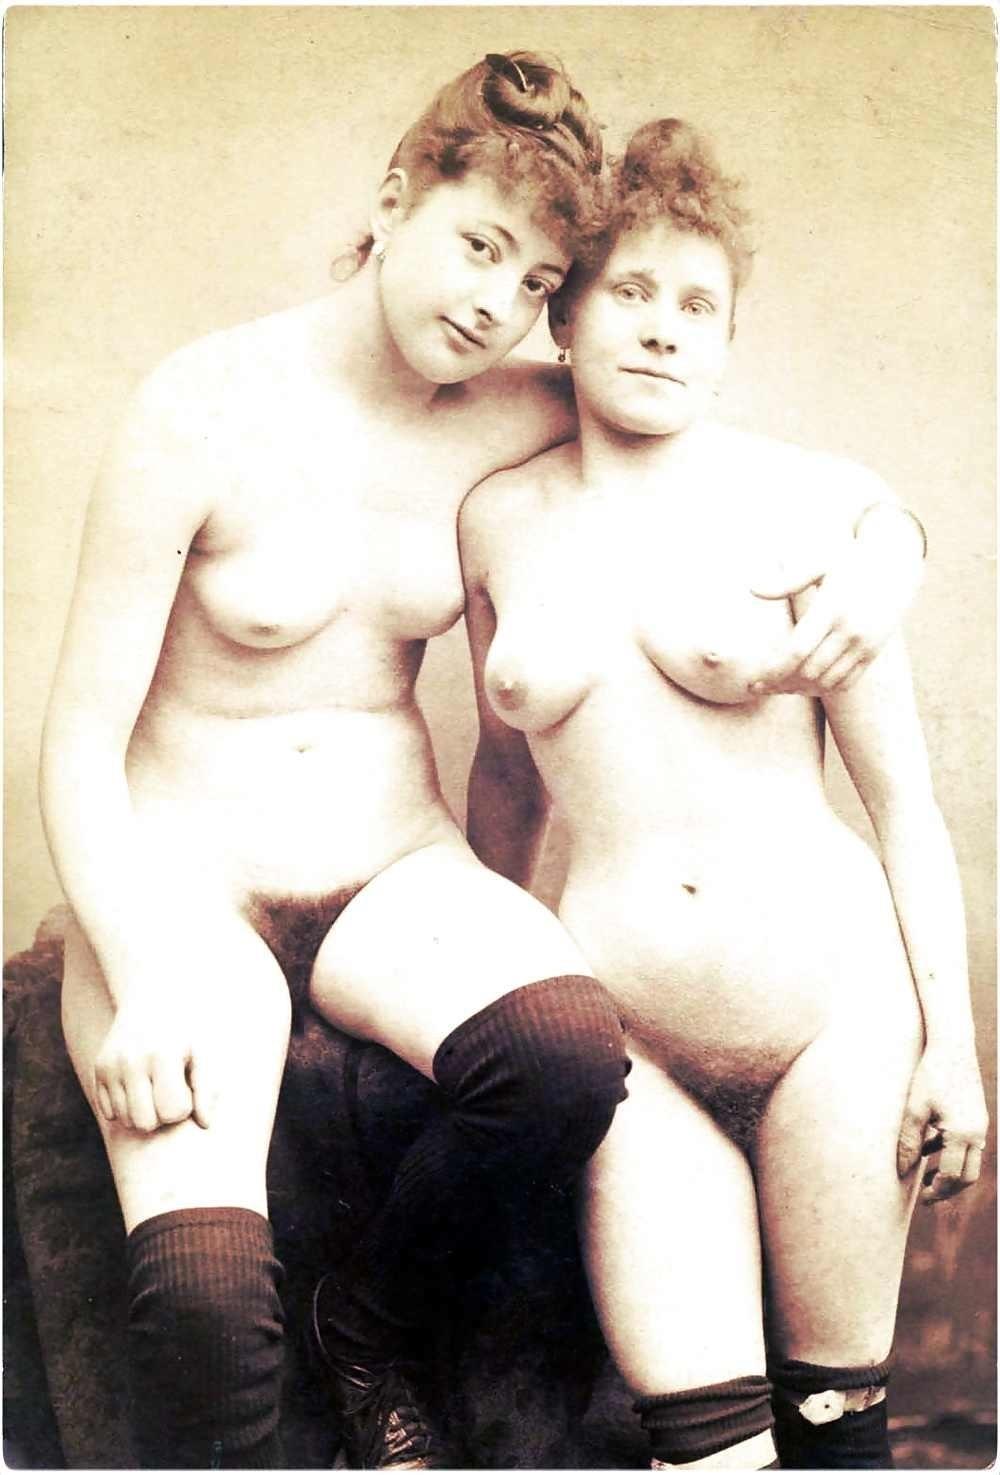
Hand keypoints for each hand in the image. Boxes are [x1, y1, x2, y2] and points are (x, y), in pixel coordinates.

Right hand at [93, 998, 218, 1133]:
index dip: (184, 1105)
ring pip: (126, 1120)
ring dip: (144, 1112)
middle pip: (145, 1123)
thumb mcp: (204, 1052)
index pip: (172, 1112)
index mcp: (162, 1055)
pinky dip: (125, 1107)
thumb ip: (208, 1088)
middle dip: (162, 1115)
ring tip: (156, 1088)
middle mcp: (130, 1061)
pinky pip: (109, 1113)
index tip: (186, 1087)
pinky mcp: (98, 1069)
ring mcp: (110, 1066)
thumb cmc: (186, 1031)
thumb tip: (205, 1125)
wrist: (154, 998)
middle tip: (170, 1092)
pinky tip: (139, 1087)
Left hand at [748, 526, 921, 696]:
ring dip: (799, 689)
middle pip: (808, 671)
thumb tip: (752, 589)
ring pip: (826, 682)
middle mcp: (850, 630)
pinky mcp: (873, 652)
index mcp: (832, 609)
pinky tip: (803, 685)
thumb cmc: (848, 562)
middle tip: (758, 686)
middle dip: (780, 683)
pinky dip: (822, 689)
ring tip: (777, 687)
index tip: (754, 679)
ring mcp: (865, 644)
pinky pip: (846, 682)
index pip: (797, 651)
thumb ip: (786, 581)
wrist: (894, 565)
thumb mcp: (819, 565)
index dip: (773, 670)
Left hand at [896, 1045, 988, 1203]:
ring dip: (951, 1172)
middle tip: (926, 1195)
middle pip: (967, 1177)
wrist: (953, 1047)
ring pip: (970, 1163)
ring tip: (925, 1173)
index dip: (936, 1191)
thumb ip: (908, 1143)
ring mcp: (980, 1126)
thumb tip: (901, 1171)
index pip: (951, 1177)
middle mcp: (976, 1134)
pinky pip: (969, 1146)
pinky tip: (930, 1145)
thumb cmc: (930, 1076)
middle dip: (948, 1189)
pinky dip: (953, 1153)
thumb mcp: (914, 1110)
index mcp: (962, 1134)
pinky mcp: (978, 1117)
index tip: (920, 1198)